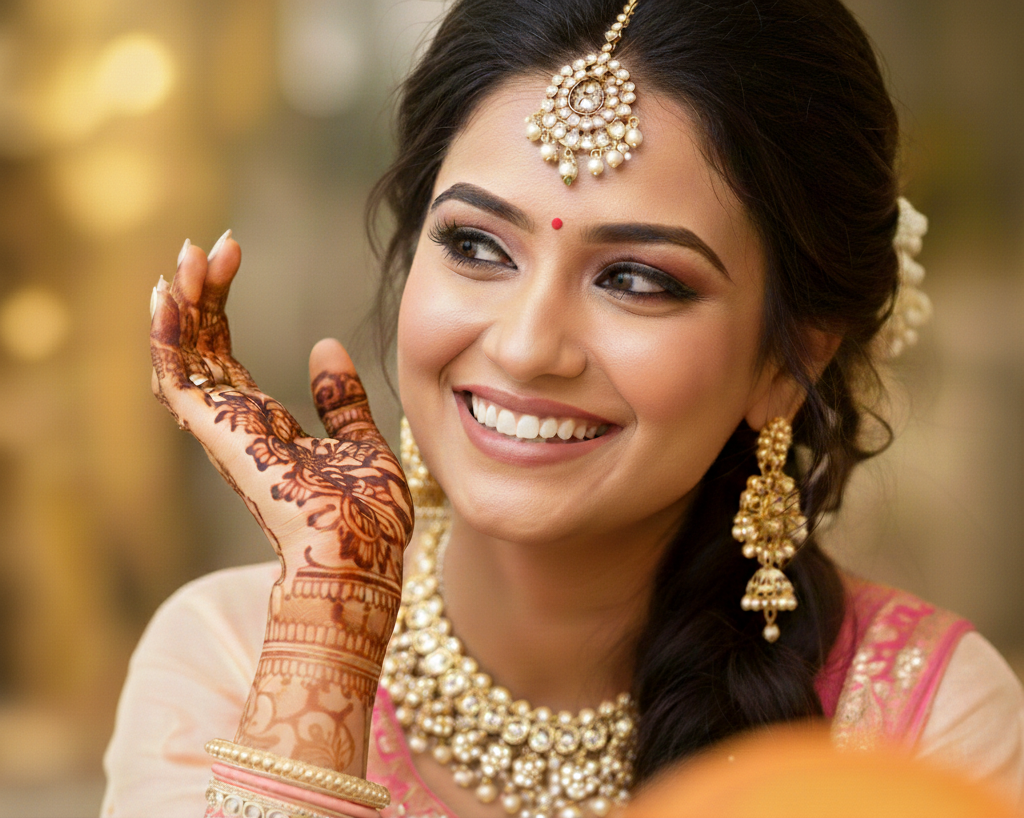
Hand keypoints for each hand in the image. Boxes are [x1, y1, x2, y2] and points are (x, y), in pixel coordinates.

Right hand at [150, 238, 412, 774]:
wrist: (366, 557)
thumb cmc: (367, 517)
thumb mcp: (361, 441)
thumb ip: (342, 399)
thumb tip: (326, 347)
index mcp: (264, 428)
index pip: (226, 358)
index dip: (219, 308)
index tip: (231, 255)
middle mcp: (236, 428)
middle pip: (200, 351)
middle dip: (199, 296)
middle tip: (207, 246)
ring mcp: (227, 433)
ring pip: (184, 359)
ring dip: (181, 307)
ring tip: (188, 257)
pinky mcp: (225, 437)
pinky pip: (181, 382)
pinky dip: (169, 338)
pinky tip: (168, 294)